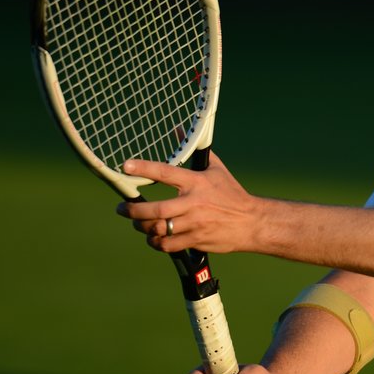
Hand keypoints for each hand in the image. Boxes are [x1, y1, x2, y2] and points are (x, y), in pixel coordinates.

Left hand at [114, 153, 256, 253]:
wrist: (252, 223)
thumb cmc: (232, 193)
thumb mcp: (216, 169)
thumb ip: (195, 150)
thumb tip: (178, 129)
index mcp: (197, 182)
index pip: (165, 172)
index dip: (144, 168)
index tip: (126, 166)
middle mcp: (194, 203)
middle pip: (154, 209)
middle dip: (132, 210)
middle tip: (121, 208)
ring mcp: (194, 224)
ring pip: (157, 229)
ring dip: (142, 227)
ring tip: (138, 223)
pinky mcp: (196, 240)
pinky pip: (167, 244)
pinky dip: (156, 242)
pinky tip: (154, 237)